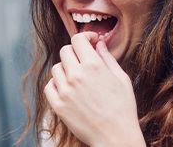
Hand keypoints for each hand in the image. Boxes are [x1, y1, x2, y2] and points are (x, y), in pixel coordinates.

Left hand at [44, 32, 145, 146]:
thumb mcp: (122, 78)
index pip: (78, 39)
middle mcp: (76, 75)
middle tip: (84, 60)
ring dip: (65, 68)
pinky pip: (49, 86)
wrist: (115, 137)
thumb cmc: (123, 108)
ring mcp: (65, 90)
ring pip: (56, 67)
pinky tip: (67, 88)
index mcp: (93, 65)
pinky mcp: (58, 105)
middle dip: (75, 52)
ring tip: (77, 76)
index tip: (90, 41)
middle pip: (65, 51)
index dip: (85, 36)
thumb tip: (99, 44)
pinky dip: (56, 84)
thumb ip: (108, 58)